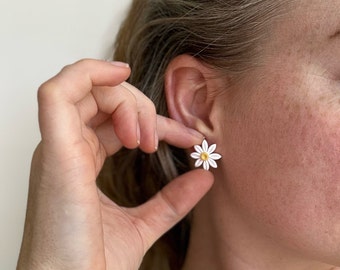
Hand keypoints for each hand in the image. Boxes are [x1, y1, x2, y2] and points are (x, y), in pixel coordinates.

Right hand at [17, 59, 213, 269]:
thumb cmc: (96, 261)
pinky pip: (58, 92)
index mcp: (81, 159)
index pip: (117, 121)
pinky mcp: (55, 151)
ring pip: (84, 88)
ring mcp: (58, 146)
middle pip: (101, 97)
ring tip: (145, 134)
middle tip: (162, 139)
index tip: (188, 139)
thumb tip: (206, 177)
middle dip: (139, 105)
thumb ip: (173, 199)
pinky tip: (121, 79)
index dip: (156, 122)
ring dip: (124, 98)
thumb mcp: (145, 223)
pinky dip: (90, 75)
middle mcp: (67, 147)